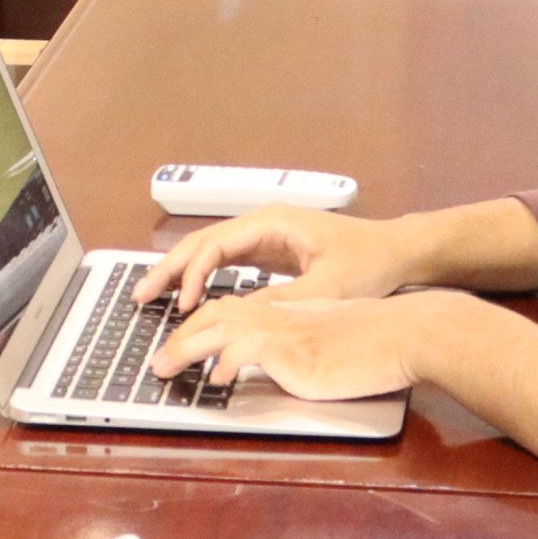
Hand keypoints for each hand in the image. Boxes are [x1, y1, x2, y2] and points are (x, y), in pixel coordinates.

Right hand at [135, 203, 435, 307]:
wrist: (399, 252)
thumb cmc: (370, 263)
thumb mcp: (326, 287)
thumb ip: (281, 300)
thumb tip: (238, 315)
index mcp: (272, 223)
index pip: (216, 245)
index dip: (193, 274)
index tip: (182, 303)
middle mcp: (263, 224)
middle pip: (203, 243)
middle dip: (169, 268)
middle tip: (139, 294)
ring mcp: (266, 237)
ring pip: (211, 252)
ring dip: (181, 272)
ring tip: (151, 294)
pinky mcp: (272, 253)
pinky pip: (227, 263)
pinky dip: (203, 278)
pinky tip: (189, 295)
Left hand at [150, 286, 458, 399]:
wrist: (408, 333)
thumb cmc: (378, 342)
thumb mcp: (328, 341)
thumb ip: (297, 349)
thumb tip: (272, 366)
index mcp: (286, 312)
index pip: (230, 308)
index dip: (200, 324)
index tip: (180, 343)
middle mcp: (280, 316)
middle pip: (215, 314)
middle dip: (180, 337)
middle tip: (158, 362)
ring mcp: (287, 330)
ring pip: (220, 326)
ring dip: (186, 348)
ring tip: (165, 370)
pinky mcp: (297, 350)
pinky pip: (249, 348)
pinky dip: (227, 361)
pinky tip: (218, 377)